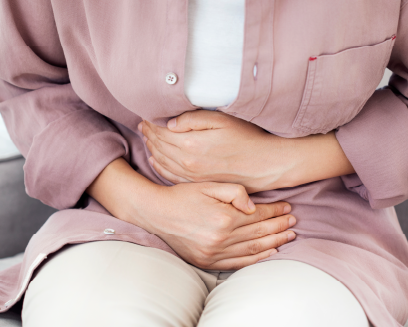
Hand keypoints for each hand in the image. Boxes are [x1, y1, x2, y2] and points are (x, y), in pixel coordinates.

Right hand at [133, 182, 295, 269]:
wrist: (156, 213)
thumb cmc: (182, 195)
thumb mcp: (208, 184)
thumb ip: (234, 192)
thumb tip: (253, 206)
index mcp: (223, 217)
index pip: (257, 215)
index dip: (275, 211)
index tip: (287, 208)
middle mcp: (221, 238)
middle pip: (259, 233)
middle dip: (279, 226)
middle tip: (294, 222)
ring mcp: (214, 252)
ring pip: (253, 249)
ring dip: (274, 243)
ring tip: (288, 236)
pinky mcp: (207, 261)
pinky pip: (238, 263)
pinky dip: (256, 259)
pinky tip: (270, 253)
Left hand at [139, 110, 289, 192]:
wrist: (265, 165)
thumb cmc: (248, 138)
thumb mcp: (222, 120)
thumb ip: (193, 119)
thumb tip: (170, 123)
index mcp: (191, 144)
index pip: (161, 131)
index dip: (151, 122)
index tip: (145, 115)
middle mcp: (188, 163)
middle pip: (159, 146)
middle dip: (148, 134)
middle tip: (142, 124)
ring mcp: (192, 176)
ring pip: (162, 161)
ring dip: (152, 148)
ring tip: (146, 137)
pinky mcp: (198, 183)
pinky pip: (171, 176)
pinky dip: (159, 167)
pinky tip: (155, 160)